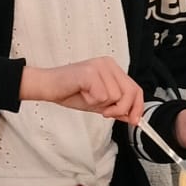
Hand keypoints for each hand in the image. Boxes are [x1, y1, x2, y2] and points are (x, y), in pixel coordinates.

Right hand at [21, 57, 144, 123]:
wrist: (48, 87)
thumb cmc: (71, 92)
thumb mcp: (99, 103)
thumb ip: (116, 107)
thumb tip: (133, 117)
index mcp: (113, 69)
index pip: (135, 88)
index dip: (137, 106)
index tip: (134, 121)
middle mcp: (109, 64)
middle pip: (130, 93)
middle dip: (120, 109)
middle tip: (105, 113)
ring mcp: (100, 66)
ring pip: (115, 97)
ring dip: (100, 105)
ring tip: (86, 96)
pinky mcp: (90, 72)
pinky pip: (101, 96)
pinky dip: (90, 101)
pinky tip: (81, 93)